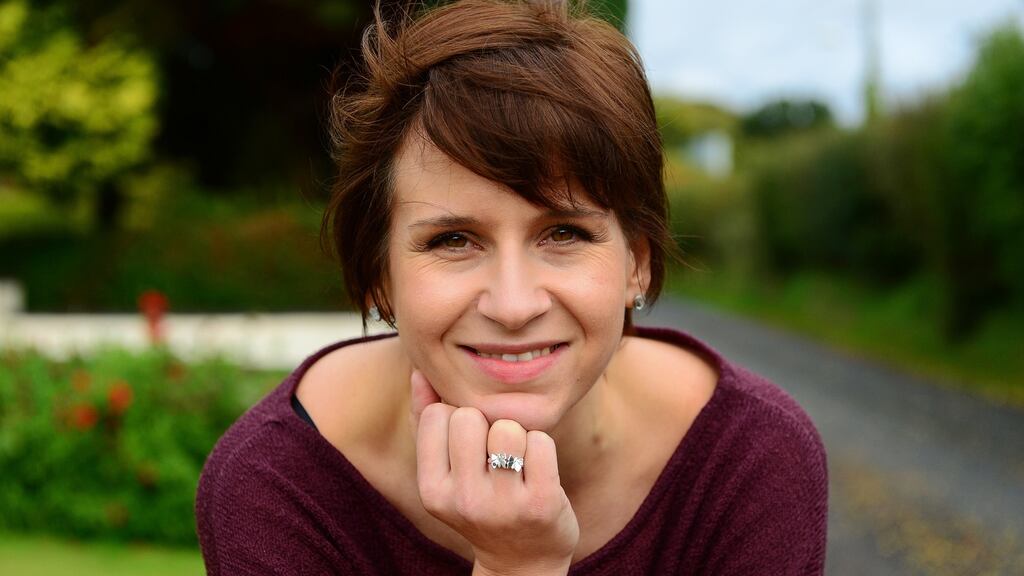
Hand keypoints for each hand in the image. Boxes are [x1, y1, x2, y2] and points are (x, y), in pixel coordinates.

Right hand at [409, 370, 579, 574]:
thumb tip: (420, 371)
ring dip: (518, 435)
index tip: (468, 444)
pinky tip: (538, 470)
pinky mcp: (541, 503)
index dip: (457, 417)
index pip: (438, 414)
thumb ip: (426, 420)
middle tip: (494, 452)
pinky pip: (542, 441)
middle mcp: (463, 501)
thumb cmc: (481, 501)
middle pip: (470, 416)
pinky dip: (544, 447)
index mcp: (432, 490)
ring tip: (517, 461)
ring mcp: (503, 505)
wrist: (523, 561)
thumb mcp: (446, 471)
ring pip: (508, 426)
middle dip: (487, 423)